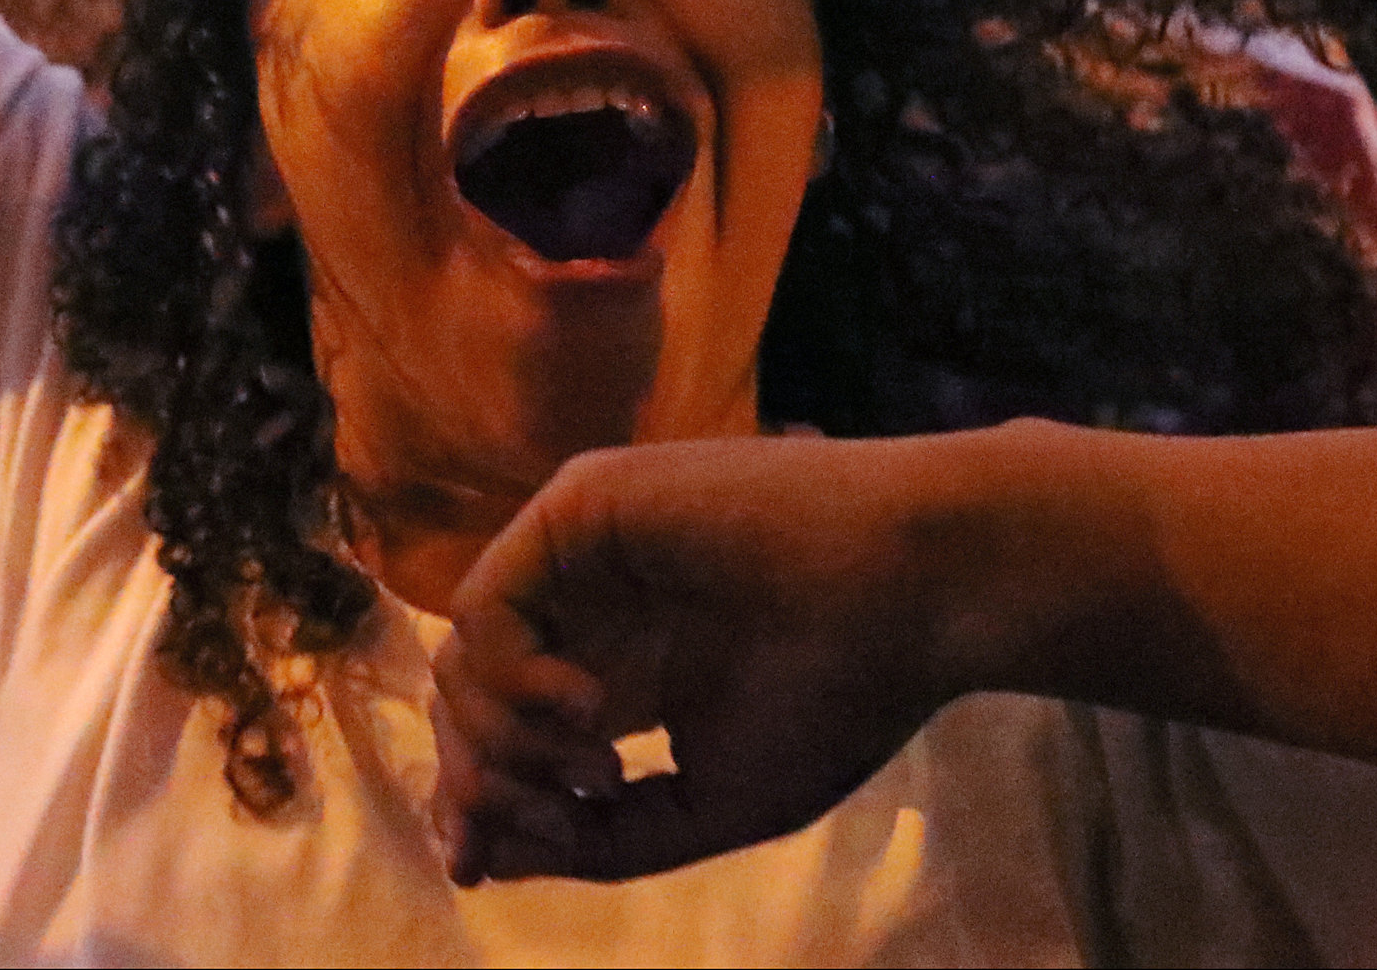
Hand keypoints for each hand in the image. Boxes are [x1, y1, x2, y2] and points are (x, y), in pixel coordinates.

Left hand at [431, 436, 974, 885]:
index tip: (476, 868)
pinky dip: (514, 677)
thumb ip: (604, 839)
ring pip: (466, 660)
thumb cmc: (835, 694)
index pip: (504, 738)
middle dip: (482, 783)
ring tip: (600, 768)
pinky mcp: (579, 508)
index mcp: (622, 673)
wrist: (910, 591)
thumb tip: (487, 858)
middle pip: (471, 703)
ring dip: (508, 740)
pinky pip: (487, 605)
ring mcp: (579, 557)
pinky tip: (591, 709)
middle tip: (558, 817)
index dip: (476, 806)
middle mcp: (588, 612)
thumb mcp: (709, 802)